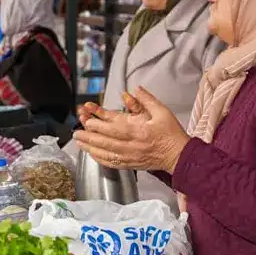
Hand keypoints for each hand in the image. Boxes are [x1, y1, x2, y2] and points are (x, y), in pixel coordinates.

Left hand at [73, 87, 190, 172]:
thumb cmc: (171, 133)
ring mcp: (130, 156)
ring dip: (90, 148)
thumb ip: (147, 100)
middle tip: (76, 133)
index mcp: (138, 130)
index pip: (113, 127)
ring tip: (79, 143)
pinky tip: (92, 155)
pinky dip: (100, 159)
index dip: (98, 124)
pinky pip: (112, 163)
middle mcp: (132, 144)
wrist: (179, 155)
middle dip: (88, 137)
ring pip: (105, 153)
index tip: (87, 120)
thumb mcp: (162, 112)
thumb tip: (135, 89)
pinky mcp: (130, 164)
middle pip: (105, 141)